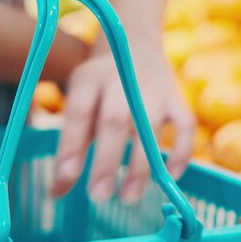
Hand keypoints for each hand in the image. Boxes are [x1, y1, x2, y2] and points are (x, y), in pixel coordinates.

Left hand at [49, 44, 195, 203]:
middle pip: (114, 120)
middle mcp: (122, 81)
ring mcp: (154, 89)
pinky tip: (169, 179)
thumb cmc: (99, 88)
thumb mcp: (79, 103)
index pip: (78, 112)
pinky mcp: (178, 99)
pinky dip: (181, 154)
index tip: (65, 178)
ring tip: (128, 198)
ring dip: (141, 166)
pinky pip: (186, 128)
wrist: (135, 43)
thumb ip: (70, 147)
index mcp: (89, 79)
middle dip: (106, 161)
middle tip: (97, 197)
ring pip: (150, 128)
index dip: (71, 145)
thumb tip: (55, 194)